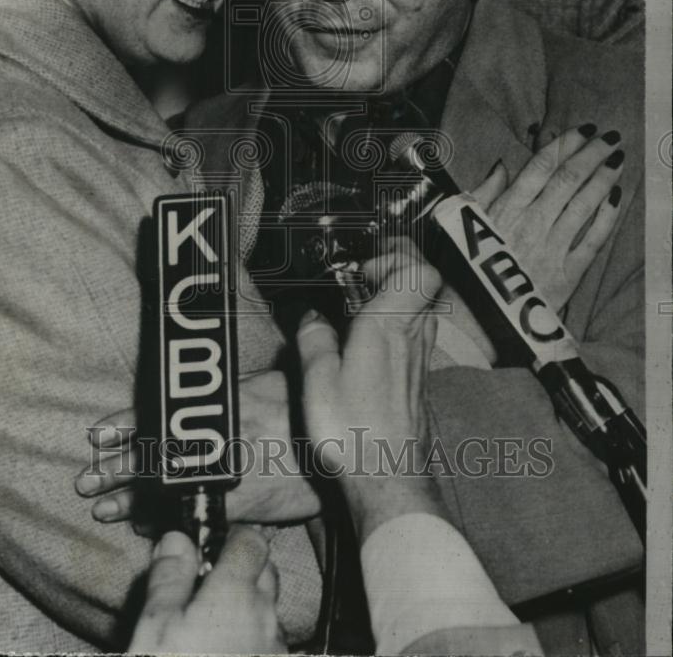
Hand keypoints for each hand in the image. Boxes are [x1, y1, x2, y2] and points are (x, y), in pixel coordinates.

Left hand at [78, 371, 320, 525]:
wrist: (332, 437)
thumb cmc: (297, 404)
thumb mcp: (254, 383)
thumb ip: (222, 392)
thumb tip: (198, 395)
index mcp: (209, 408)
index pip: (153, 417)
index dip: (121, 428)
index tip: (95, 437)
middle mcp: (209, 440)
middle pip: (150, 456)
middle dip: (115, 471)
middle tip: (85, 481)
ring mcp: (221, 473)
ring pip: (165, 489)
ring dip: (131, 499)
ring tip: (104, 508)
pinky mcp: (238, 503)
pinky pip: (194, 513)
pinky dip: (167, 519)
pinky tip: (145, 526)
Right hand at [129, 527, 283, 654]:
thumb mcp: (155, 626)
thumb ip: (169, 576)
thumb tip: (177, 539)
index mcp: (236, 595)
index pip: (251, 541)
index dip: (232, 536)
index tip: (209, 545)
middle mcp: (266, 618)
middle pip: (265, 572)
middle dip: (242, 569)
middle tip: (205, 583)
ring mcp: (275, 651)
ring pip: (269, 610)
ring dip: (248, 607)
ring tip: (211, 623)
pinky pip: (269, 644)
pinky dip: (252, 639)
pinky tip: (223, 651)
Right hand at [297, 240, 445, 545]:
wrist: (388, 479)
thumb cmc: (354, 431)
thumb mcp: (317, 380)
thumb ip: (314, 339)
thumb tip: (311, 317)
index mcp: (388, 327)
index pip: (419, 272)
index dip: (396, 257)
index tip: (363, 266)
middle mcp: (412, 338)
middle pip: (425, 286)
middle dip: (396, 272)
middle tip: (363, 278)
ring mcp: (420, 361)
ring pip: (423, 311)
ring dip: (397, 300)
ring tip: (361, 309)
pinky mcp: (418, 382)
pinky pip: (416, 337)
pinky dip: (397, 328)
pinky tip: (368, 346)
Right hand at [471, 124, 624, 312]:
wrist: (473, 319)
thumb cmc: (464, 268)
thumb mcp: (464, 224)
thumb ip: (483, 193)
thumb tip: (501, 166)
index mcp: (506, 209)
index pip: (540, 167)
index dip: (564, 144)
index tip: (581, 130)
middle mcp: (532, 224)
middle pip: (568, 180)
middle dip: (591, 154)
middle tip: (609, 137)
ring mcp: (552, 248)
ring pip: (584, 204)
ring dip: (604, 178)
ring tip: (617, 159)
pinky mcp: (567, 274)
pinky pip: (593, 240)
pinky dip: (607, 217)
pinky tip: (617, 198)